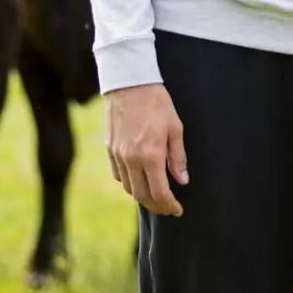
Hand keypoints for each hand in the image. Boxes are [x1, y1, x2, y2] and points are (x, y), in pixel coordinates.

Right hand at [105, 83, 187, 215]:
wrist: (129, 83)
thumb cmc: (156, 103)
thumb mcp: (175, 127)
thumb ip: (178, 157)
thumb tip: (182, 180)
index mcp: (150, 155)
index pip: (159, 192)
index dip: (169, 205)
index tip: (177, 210)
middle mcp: (131, 159)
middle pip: (142, 195)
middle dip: (156, 206)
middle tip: (168, 208)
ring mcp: (118, 155)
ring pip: (128, 188)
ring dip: (142, 196)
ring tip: (156, 196)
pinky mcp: (109, 149)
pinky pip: (118, 175)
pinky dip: (129, 182)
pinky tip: (139, 179)